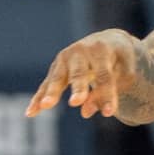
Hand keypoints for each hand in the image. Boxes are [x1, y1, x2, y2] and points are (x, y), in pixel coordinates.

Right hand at [26, 29, 142, 119]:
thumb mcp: (122, 73)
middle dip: (78, 88)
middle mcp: (80, 52)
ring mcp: (64, 59)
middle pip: (79, 73)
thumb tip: (85, 113)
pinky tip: (31, 113)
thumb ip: (108, 92)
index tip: (109, 113)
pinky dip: (39, 98)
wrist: (106, 41)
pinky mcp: (56, 69)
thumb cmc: (118, 60)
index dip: (107, 94)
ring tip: (46, 106)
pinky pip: (46, 85)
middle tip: (75, 102)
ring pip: (58, 78)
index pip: (105, 75)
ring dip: (52, 92)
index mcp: (101, 50)